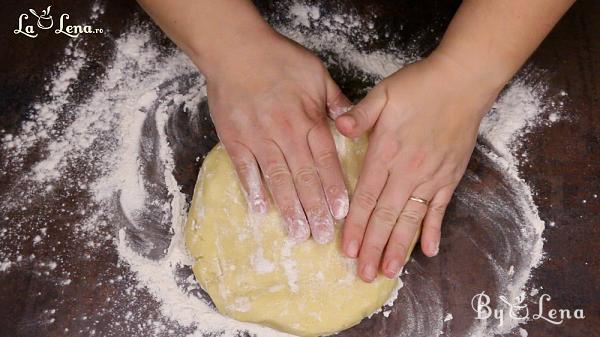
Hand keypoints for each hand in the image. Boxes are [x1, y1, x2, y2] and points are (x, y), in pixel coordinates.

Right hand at [204, 30, 351, 242]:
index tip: (342, 213)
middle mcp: (286, 133)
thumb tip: (352, 121)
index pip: (325, 160)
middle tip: (323, 236)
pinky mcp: (235, 139)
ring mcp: (258, 138)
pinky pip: (245, 170)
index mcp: (308, 119)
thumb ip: (336, 100)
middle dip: (315, 209)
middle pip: (304, 177)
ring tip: (298, 233)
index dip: (334, 188)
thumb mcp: (317, 73)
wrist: (235, 49)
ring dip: (289, 208)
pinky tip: (261, 210)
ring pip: (277, 179)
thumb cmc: (278, 58)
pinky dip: (253, 190)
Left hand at [336, 53, 501, 280]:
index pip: (367, 197)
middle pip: (387, 216)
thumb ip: (360, 114)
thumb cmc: (419, 86)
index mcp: (387, 153)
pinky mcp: (449, 177)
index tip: (346, 250)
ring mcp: (431, 177)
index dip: (355, 225)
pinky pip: (440, 209)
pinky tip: (428, 251)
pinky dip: (433, 230)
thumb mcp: (383, 93)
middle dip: (373, 247)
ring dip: (399, 247)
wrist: (463, 81)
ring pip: (411, 219)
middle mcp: (408, 171)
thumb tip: (339, 127)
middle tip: (364, 275)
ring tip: (388, 271)